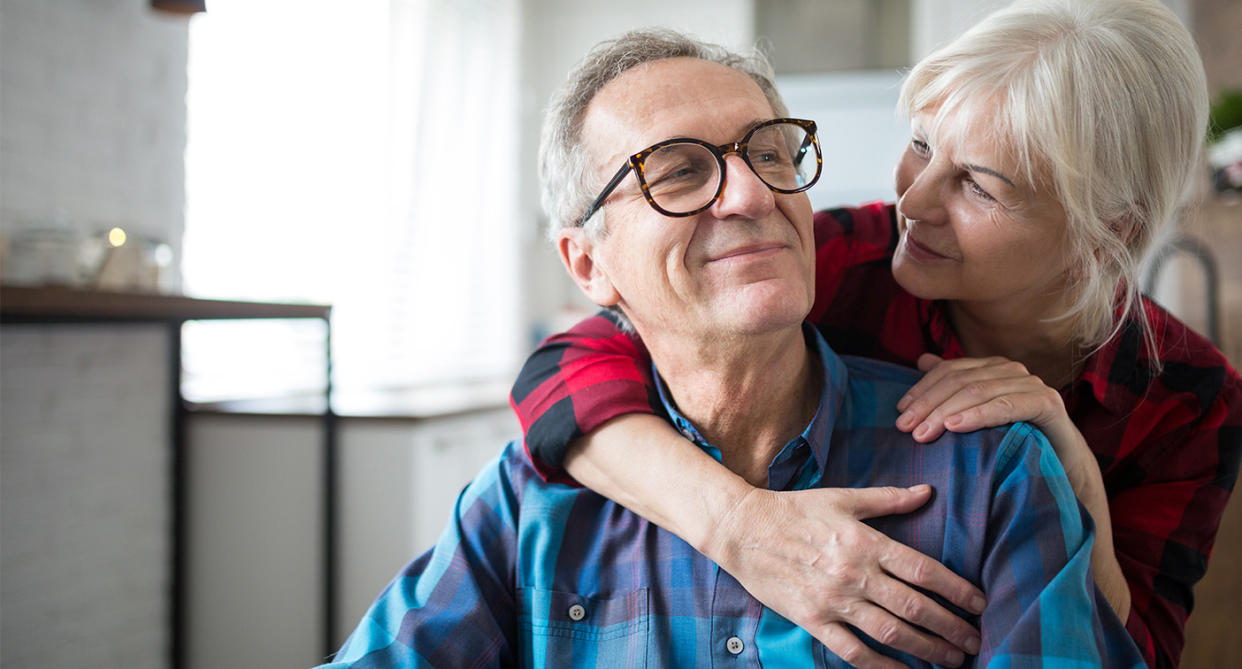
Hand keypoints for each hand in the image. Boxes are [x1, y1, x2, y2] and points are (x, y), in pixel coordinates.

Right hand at [704, 484, 985, 667]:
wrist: (742, 529)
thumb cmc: (794, 510)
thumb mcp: (843, 497)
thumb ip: (888, 499)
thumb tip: (927, 492)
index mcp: (865, 541)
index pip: (923, 571)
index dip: (956, 590)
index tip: (978, 604)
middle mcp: (854, 574)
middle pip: (915, 607)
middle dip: (951, 628)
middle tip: (974, 641)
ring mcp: (833, 600)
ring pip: (891, 633)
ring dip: (927, 649)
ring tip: (952, 659)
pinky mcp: (813, 619)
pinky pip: (853, 650)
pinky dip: (882, 666)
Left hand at [896, 354, 1082, 459]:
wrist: (1063, 465)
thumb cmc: (1015, 439)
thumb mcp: (978, 414)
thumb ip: (953, 385)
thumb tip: (922, 360)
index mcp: (991, 368)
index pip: (949, 370)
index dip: (922, 389)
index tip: (900, 412)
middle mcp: (1010, 370)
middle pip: (960, 380)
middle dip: (928, 404)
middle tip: (905, 428)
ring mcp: (1031, 384)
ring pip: (979, 391)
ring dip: (946, 411)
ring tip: (924, 432)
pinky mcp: (1047, 403)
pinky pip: (1006, 406)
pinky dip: (979, 415)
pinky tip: (955, 427)